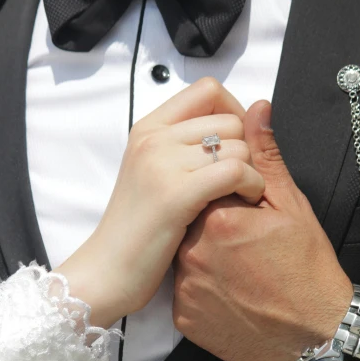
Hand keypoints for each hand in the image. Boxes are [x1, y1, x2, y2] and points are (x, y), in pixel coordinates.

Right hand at [53, 78, 264, 329]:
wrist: (107, 271)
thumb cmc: (139, 230)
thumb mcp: (158, 176)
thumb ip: (189, 146)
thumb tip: (242, 117)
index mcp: (148, 129)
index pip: (207, 89)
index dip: (234, 111)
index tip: (236, 145)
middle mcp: (153, 139)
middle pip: (229, 118)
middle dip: (247, 148)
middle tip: (241, 180)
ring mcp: (162, 164)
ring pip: (237, 145)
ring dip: (252, 172)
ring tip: (243, 195)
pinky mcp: (176, 194)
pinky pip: (235, 171)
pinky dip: (252, 186)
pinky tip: (245, 202)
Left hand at [173, 100, 352, 360]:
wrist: (316, 334)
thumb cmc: (308, 268)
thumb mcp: (292, 206)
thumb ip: (266, 156)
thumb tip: (255, 109)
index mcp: (218, 218)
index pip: (206, 188)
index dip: (229, 197)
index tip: (249, 213)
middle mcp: (194, 251)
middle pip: (192, 221)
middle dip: (216, 226)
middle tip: (248, 245)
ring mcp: (187, 288)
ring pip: (187, 256)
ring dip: (209, 257)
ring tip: (243, 270)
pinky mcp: (185, 317)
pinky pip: (186, 292)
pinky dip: (204, 289)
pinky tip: (234, 293)